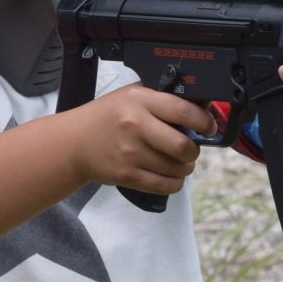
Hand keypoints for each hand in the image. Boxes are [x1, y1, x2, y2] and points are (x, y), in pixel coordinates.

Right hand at [68, 84, 217, 194]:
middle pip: (183, 146)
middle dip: (194, 150)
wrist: (74, 142)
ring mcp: (131, 153)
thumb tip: (200, 107)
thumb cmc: (107, 116)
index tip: (208, 127)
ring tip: (177, 161)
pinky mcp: (127, 175)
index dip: (204, 121)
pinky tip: (170, 174)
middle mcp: (135, 126)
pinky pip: (165, 185)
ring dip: (185, 167)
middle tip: (190, 148)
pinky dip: (175, 182)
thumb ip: (161, 98)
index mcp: (139, 101)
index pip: (184, 111)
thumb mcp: (131, 96)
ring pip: (177, 169)